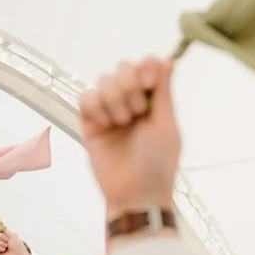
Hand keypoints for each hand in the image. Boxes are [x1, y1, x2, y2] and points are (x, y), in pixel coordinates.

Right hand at [78, 56, 179, 214]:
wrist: (134, 193)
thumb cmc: (158, 163)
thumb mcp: (166, 126)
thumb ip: (164, 92)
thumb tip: (169, 61)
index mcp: (155, 102)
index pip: (147, 67)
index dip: (146, 67)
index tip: (148, 82)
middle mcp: (132, 103)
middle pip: (123, 68)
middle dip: (130, 85)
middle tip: (137, 112)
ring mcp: (110, 111)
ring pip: (104, 81)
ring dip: (114, 99)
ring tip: (122, 123)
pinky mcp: (90, 123)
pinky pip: (85, 97)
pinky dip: (95, 106)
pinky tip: (105, 124)